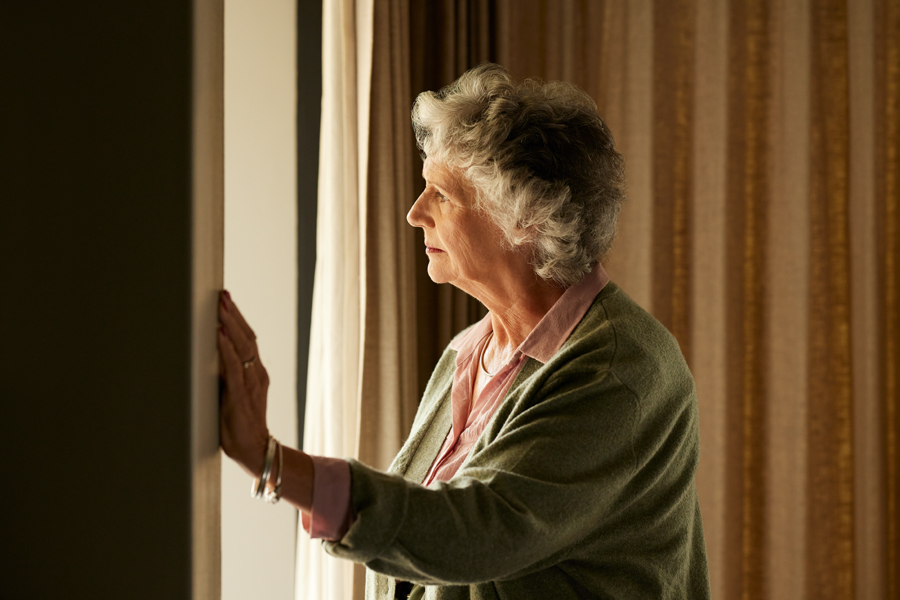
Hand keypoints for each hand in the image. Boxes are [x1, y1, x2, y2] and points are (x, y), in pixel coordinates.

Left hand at [217, 290, 269, 476]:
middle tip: (222, 295)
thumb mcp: (233, 395)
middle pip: (247, 338)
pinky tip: (220, 335)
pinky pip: (234, 368)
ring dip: (230, 325)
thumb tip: (207, 356)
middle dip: (233, 315)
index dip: (238, 319)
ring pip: (242, 348)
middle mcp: (257, 374)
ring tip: (221, 307)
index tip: (226, 300)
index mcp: (256, 373)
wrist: (255, 450)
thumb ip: (226, 376)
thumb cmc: (239, 425)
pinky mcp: (241, 396)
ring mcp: (251, 384)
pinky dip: (226, 349)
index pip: (248, 339)